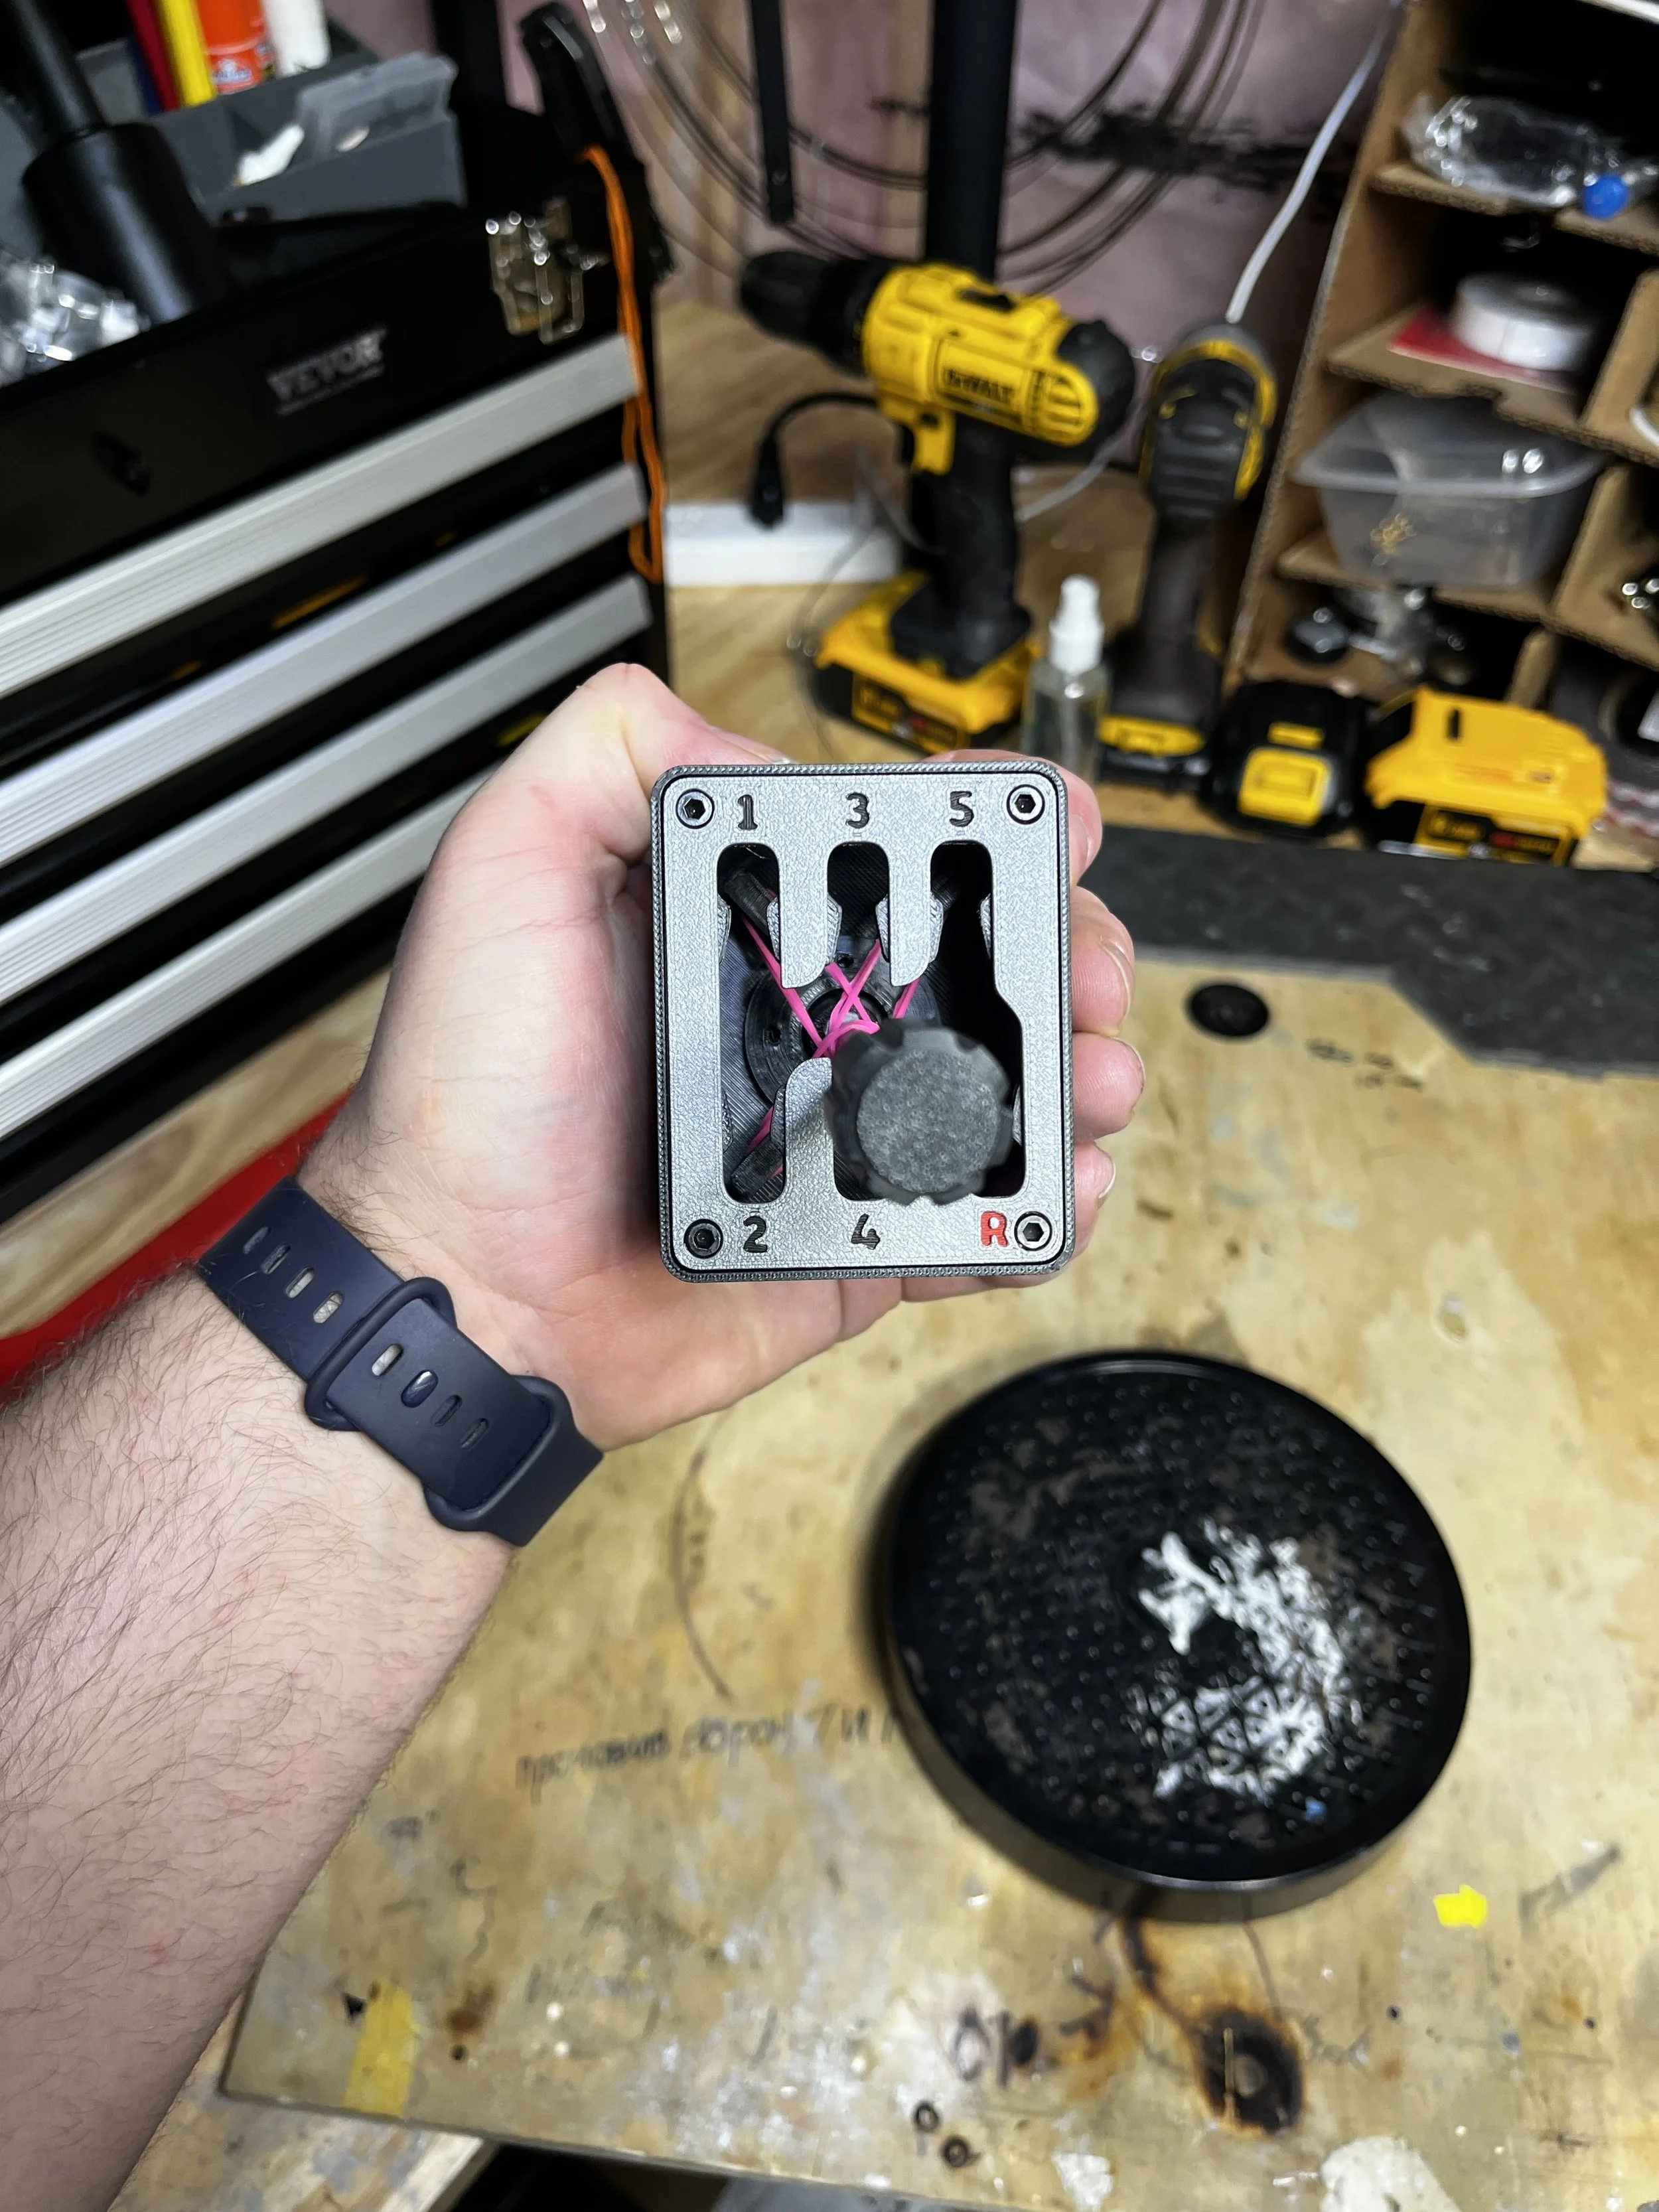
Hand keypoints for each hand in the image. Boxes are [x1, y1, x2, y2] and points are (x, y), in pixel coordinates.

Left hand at [302, 666, 1142, 1448]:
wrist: (468, 1292)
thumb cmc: (464, 1102)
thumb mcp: (501, 874)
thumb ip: (600, 761)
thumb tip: (741, 737)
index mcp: (738, 932)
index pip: (890, 855)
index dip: (986, 831)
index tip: (1049, 824)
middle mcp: (801, 1025)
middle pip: (976, 965)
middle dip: (1062, 952)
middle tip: (1087, 971)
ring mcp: (836, 1135)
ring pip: (999, 1087)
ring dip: (1077, 1069)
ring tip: (1095, 1076)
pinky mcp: (853, 1238)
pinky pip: (975, 1219)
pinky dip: (1043, 1208)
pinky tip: (1068, 1182)